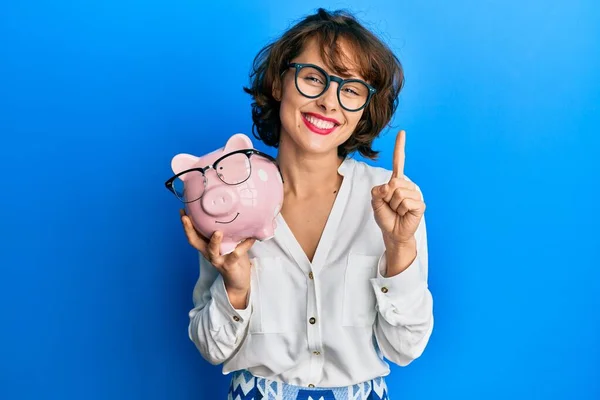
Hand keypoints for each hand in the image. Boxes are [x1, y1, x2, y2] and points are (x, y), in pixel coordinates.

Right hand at [179, 209, 254, 307]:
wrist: (238, 280)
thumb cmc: (232, 257)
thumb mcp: (226, 242)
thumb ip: (225, 230)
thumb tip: (230, 211)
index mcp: (206, 246)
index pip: (193, 234)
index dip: (186, 224)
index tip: (182, 210)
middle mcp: (209, 253)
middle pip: (194, 242)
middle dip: (189, 229)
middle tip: (186, 217)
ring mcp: (218, 260)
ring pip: (212, 251)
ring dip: (214, 241)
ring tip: (218, 232)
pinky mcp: (229, 266)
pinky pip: (236, 255)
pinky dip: (244, 245)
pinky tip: (251, 238)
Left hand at [371, 130, 425, 246]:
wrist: (393, 233)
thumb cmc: (386, 216)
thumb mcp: (375, 202)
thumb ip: (377, 191)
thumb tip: (390, 186)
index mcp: (396, 181)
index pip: (398, 162)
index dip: (400, 147)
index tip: (402, 132)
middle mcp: (407, 185)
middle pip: (393, 183)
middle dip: (387, 198)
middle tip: (390, 206)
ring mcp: (415, 194)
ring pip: (398, 194)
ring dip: (393, 206)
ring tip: (397, 211)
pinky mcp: (420, 204)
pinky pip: (406, 203)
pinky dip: (401, 210)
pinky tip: (404, 214)